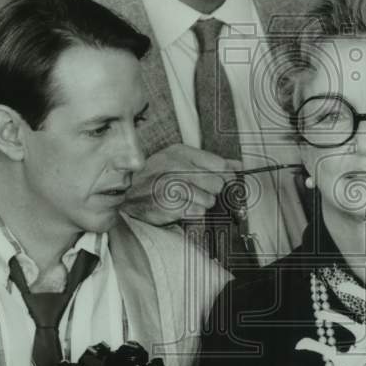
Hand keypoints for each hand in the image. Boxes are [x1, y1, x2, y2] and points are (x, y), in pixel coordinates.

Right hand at [123, 143, 241, 225]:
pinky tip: (180, 207)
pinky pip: (196, 213)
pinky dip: (192, 213)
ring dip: (202, 204)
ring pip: (208, 201)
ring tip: (187, 199)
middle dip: (212, 191)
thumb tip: (239, 165)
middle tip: (200, 191)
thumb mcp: (179, 159)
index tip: (227, 182)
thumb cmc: (156, 176)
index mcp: (180, 152)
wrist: (126, 193)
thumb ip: (210, 161)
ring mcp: (170, 187)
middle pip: (217, 184)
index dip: (228, 176)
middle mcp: (175, 167)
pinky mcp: (167, 206)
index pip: (220, 165)